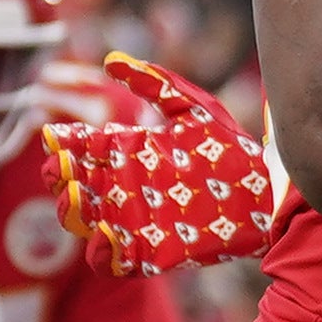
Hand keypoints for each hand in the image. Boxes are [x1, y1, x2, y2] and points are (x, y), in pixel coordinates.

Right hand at [40, 56, 286, 273]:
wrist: (266, 190)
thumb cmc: (231, 147)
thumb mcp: (191, 108)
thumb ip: (155, 84)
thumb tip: (111, 60)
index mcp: (129, 151)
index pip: (81, 148)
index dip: (62, 144)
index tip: (55, 138)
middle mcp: (125, 186)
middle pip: (73, 186)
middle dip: (60, 179)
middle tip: (62, 171)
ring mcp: (134, 220)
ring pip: (84, 222)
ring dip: (72, 213)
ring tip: (77, 199)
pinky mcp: (150, 252)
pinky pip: (111, 261)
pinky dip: (99, 252)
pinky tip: (104, 233)